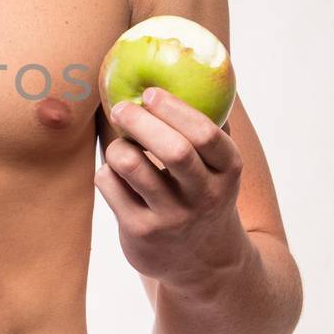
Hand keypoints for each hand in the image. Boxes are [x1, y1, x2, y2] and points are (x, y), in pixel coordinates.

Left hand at [94, 86, 246, 290]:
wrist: (206, 266)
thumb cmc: (204, 196)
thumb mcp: (218, 168)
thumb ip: (209, 127)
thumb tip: (193, 67)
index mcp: (226, 172)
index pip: (208, 135)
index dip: (177, 109)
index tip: (153, 91)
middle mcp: (203, 197)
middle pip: (173, 150)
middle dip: (142, 120)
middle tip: (122, 107)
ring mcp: (171, 219)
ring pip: (133, 166)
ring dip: (119, 147)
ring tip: (120, 146)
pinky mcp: (140, 234)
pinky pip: (110, 186)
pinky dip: (107, 172)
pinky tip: (116, 177)